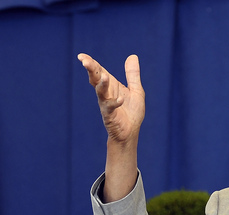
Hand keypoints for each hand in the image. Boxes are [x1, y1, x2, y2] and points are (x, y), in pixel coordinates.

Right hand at [78, 53, 144, 201]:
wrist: (130, 132)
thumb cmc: (131, 112)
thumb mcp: (136, 90)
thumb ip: (133, 75)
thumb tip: (132, 56)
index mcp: (111, 86)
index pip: (99, 72)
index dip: (91, 64)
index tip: (81, 56)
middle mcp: (106, 93)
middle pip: (96, 79)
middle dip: (91, 70)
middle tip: (84, 61)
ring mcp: (106, 104)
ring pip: (101, 92)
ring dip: (102, 84)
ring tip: (104, 76)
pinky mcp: (111, 115)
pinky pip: (111, 108)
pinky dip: (115, 103)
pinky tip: (120, 100)